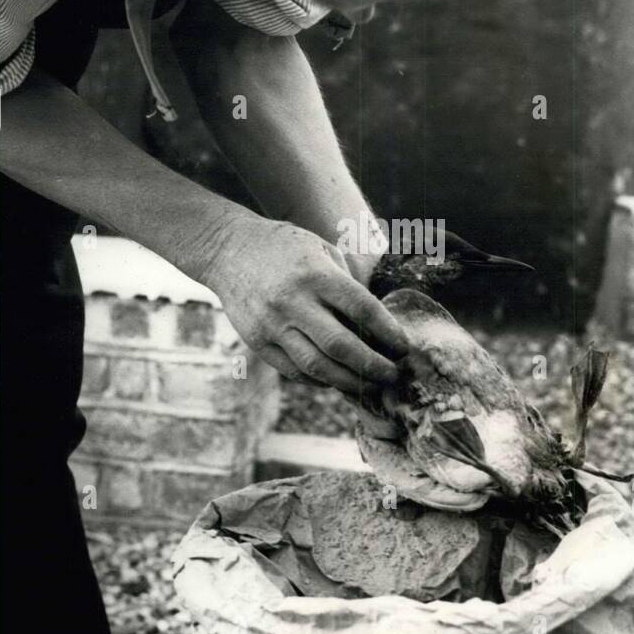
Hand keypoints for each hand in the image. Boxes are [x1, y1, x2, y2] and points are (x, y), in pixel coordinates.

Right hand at [195, 211, 408, 393]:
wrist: (228, 249)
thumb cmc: (285, 247)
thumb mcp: (321, 249)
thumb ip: (347, 282)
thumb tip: (376, 321)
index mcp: (315, 274)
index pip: (361, 308)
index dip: (387, 331)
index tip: (405, 347)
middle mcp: (293, 301)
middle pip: (341, 345)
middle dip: (373, 366)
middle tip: (393, 375)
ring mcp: (272, 324)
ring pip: (316, 366)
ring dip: (348, 381)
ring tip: (369, 385)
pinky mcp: (257, 341)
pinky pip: (293, 370)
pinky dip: (318, 380)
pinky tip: (336, 380)